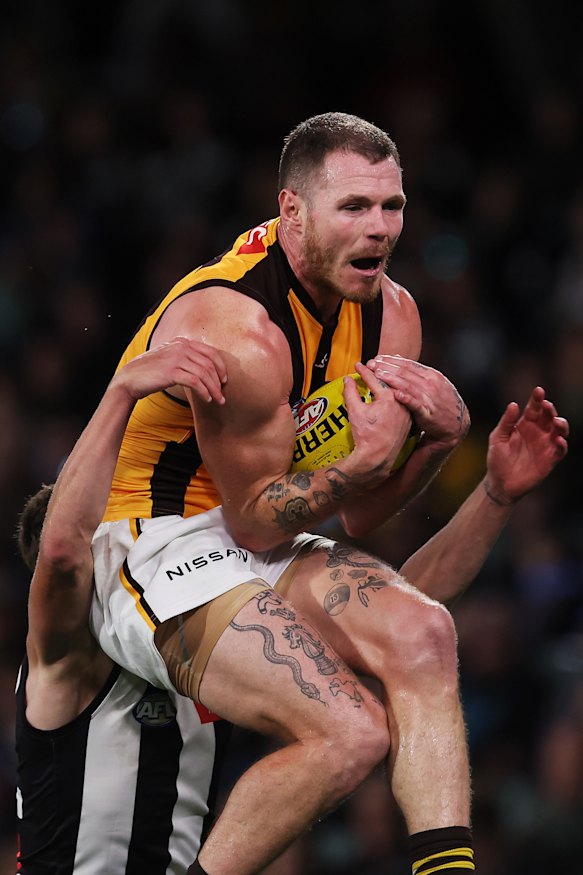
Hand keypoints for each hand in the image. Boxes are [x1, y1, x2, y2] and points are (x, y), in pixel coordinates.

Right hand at [112, 337, 226, 403]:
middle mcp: (180, 347)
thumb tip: (206, 369)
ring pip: (204, 374)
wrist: (129, 379)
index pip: (210, 352)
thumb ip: (185, 358)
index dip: (221, 366)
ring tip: (217, 400)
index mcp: (182, 342)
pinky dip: (204, 391)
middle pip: (209, 364)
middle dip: (218, 381)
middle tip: (222, 394)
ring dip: (214, 389)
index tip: (224, 379)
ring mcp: (175, 358)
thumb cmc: (150, 372)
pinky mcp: (171, 372)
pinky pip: (195, 382)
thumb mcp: (169, 358)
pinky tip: (207, 399)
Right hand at [341, 362, 411, 484]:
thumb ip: (351, 393)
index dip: (364, 371)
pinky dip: (397, 395)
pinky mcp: (409, 421)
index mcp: (389, 397)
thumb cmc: (366, 436)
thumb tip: (348, 380)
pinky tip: (394, 393)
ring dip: (391, 383)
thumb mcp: (354, 411)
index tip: (358, 366)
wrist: (377, 457)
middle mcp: (401, 402)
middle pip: (390, 382)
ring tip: (384, 375)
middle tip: (372, 365)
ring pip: (399, 392)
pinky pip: (403, 403)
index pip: (374, 379)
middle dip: (381, 372)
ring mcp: (406, 412)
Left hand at [367, 355, 469, 449]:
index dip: (391, 360)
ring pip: (408, 386)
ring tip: (378, 375)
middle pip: (405, 373)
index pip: (408, 364)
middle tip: (372, 364)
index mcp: (431, 375)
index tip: (378, 358)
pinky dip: (406, 398)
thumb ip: (416, 372)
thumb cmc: (441, 403)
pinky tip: (396, 394)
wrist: (456, 424)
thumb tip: (398, 359)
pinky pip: (416, 404)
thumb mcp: (432, 383)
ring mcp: (430, 398)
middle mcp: (431, 384)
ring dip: (392, 379)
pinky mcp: (428, 413)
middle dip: (387, 367)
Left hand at [485, 386, 568, 504]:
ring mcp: (545, 445)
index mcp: (524, 424)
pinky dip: (562, 444)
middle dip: (550, 409)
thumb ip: (506, 422)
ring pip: (559, 431)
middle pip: (549, 416)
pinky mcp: (550, 459)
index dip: (537, 399)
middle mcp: (538, 432)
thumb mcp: (497, 438)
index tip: (538, 391)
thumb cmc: (497, 459)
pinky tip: (558, 440)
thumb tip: (514, 404)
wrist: (500, 483)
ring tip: (556, 422)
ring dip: (561, 424)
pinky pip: (560, 450)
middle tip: (546, 405)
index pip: (533, 408)